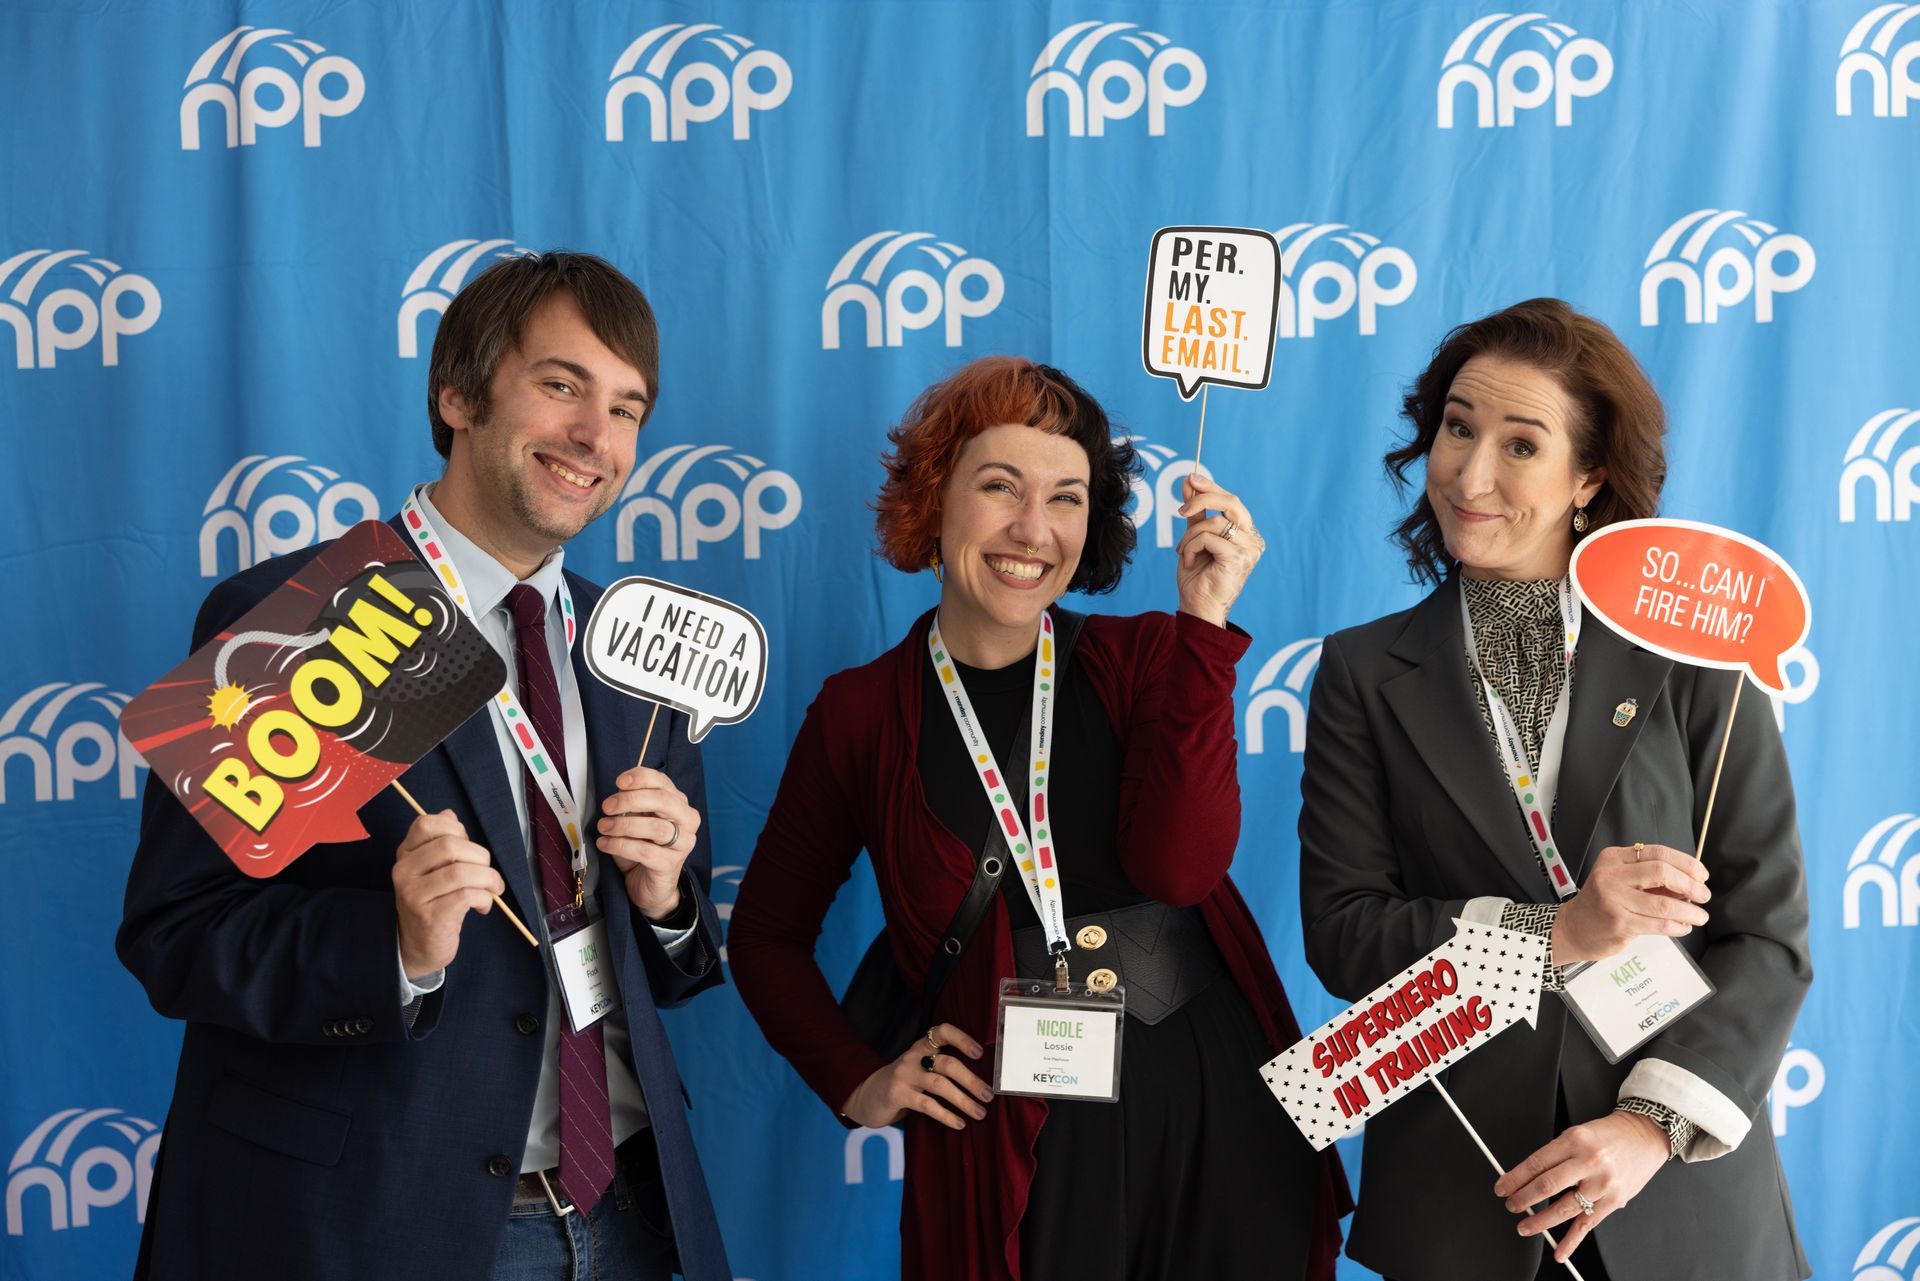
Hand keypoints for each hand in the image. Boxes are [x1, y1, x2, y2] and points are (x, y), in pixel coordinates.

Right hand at [393, 810, 504, 979]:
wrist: (419, 945)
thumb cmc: (435, 902)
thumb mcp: (434, 870)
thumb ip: (443, 841)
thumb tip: (450, 813)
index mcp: (406, 854)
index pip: (427, 824)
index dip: (456, 829)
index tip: (469, 848)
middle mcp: (404, 871)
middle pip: (450, 846)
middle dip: (480, 856)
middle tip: (489, 873)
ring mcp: (413, 895)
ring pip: (461, 872)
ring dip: (488, 879)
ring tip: (493, 889)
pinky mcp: (429, 916)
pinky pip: (466, 895)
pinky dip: (484, 898)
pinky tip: (483, 906)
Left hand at [597, 765, 700, 920]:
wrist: (647, 885)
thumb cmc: (641, 848)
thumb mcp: (635, 820)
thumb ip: (631, 805)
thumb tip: (618, 793)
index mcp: (678, 803)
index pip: (662, 782)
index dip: (641, 778)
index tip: (619, 782)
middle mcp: (687, 821)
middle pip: (663, 801)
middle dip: (631, 800)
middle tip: (608, 806)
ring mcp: (683, 843)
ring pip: (656, 827)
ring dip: (624, 825)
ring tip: (604, 827)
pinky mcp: (671, 864)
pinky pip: (645, 851)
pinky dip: (620, 845)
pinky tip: (605, 844)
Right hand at [840, 1024, 992, 1130]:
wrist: (868, 1096)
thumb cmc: (905, 1083)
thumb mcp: (920, 1068)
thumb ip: (942, 1068)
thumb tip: (982, 1083)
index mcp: (922, 1047)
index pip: (942, 1031)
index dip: (962, 1038)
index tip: (980, 1053)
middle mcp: (913, 1057)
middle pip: (947, 1063)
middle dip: (971, 1080)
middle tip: (989, 1095)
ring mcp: (904, 1075)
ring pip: (940, 1085)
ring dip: (963, 1100)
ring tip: (980, 1113)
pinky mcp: (897, 1094)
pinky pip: (927, 1105)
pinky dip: (946, 1115)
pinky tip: (959, 1123)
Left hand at [1174, 473, 1263, 626]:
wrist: (1197, 608)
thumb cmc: (1198, 577)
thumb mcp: (1194, 538)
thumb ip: (1195, 512)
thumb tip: (1189, 482)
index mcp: (1246, 533)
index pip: (1232, 502)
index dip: (1212, 487)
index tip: (1191, 478)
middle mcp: (1253, 540)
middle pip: (1232, 502)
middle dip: (1203, 499)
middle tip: (1181, 509)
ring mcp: (1249, 550)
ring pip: (1215, 523)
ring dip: (1190, 535)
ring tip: (1183, 552)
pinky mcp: (1238, 559)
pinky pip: (1209, 538)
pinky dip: (1191, 547)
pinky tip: (1187, 561)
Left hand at [1495, 1111, 1670, 1262]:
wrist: (1643, 1136)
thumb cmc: (1607, 1135)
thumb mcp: (1577, 1133)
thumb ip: (1554, 1156)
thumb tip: (1526, 1179)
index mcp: (1574, 1140)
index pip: (1536, 1163)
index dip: (1515, 1178)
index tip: (1502, 1187)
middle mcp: (1589, 1162)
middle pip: (1547, 1185)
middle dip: (1523, 1199)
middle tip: (1510, 1205)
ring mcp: (1603, 1184)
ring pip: (1564, 1208)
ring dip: (1540, 1221)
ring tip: (1525, 1226)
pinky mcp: (1614, 1202)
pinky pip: (1588, 1224)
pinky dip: (1571, 1241)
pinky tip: (1560, 1252)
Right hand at [1551, 842, 1708, 964]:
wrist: (1573, 928)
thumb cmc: (1602, 903)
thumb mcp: (1621, 881)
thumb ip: (1651, 878)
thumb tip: (1691, 881)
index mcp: (1613, 859)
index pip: (1658, 853)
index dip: (1686, 863)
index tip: (1701, 875)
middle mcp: (1610, 875)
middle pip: (1662, 872)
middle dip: (1691, 885)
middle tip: (1704, 895)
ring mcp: (1613, 900)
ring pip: (1664, 904)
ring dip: (1689, 911)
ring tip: (1700, 916)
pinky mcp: (1619, 924)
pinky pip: (1659, 925)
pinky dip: (1678, 926)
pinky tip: (1683, 927)